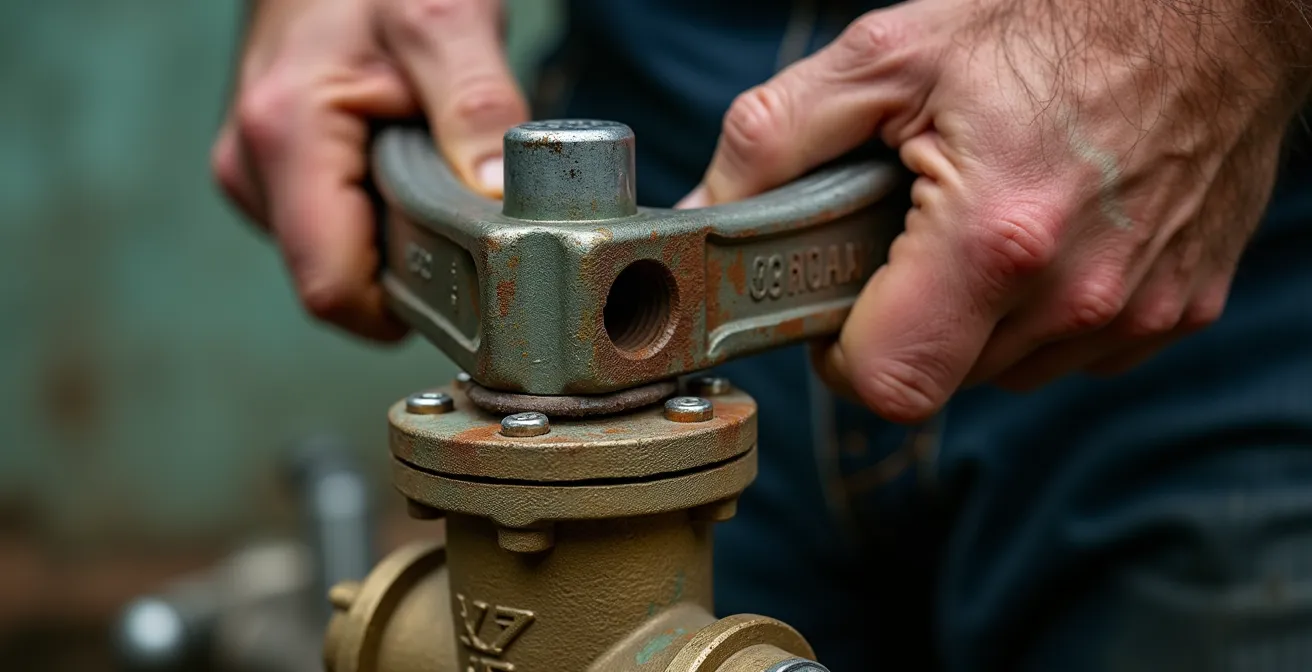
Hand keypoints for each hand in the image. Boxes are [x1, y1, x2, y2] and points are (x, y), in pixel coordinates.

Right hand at [211, 0, 526, 339]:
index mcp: (285, 137)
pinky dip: (382, 210)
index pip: (334, 290)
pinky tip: (402, 156)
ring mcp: (257, 177)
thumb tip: (498, 197)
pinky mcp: (272, 179)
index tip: (470, 271)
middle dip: (413, 260)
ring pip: (342, 260)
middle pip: (343, 280)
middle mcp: (252, 169)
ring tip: (428, 157)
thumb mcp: (446, 20)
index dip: (408, 301)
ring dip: (399, 231)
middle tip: (460, 192)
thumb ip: (476, 106)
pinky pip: (337, 231)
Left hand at [680, 0, 1311, 421]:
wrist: (1213, 13)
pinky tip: (1050, 233)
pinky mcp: (1174, 314)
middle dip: (907, 326)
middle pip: (941, 380)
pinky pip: (1071, 351)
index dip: (842, 357)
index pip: (885, 384)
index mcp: (993, 238)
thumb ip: (777, 139)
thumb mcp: (891, 55)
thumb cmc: (1054, 21)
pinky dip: (1042, 310)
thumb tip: (708, 210)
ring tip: (988, 223)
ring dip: (975, 318)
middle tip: (912, 242)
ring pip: (1004, 373)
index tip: (841, 311)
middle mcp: (1074, 295)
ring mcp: (1133, 313)